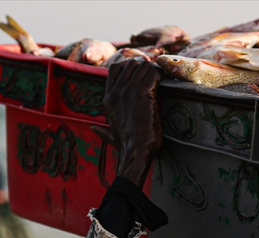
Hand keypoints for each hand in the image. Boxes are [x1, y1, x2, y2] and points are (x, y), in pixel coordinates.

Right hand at [90, 60, 163, 188]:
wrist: (135, 151)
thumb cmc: (126, 146)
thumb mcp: (110, 135)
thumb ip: (102, 131)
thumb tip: (93, 129)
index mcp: (108, 98)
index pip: (115, 69)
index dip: (130, 66)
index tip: (142, 72)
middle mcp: (117, 92)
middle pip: (130, 64)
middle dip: (144, 66)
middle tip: (155, 73)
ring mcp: (129, 91)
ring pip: (142, 66)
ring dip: (154, 69)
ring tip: (161, 76)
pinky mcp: (143, 94)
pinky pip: (153, 74)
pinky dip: (161, 74)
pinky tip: (165, 80)